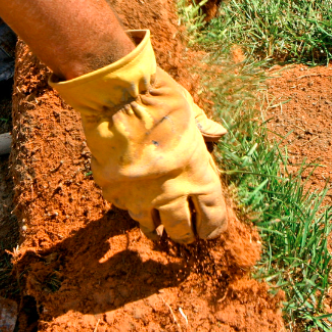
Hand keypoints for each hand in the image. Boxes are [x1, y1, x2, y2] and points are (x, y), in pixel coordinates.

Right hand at [51, 30, 227, 243]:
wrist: (117, 96)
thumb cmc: (159, 98)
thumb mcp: (189, 108)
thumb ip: (203, 126)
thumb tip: (219, 132)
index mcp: (197, 172)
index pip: (212, 214)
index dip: (213, 226)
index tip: (210, 230)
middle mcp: (170, 191)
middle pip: (182, 230)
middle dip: (185, 234)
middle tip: (185, 234)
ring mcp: (139, 194)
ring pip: (149, 226)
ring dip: (155, 227)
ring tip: (157, 230)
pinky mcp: (113, 190)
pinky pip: (123, 206)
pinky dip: (129, 205)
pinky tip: (131, 200)